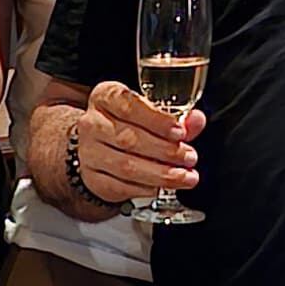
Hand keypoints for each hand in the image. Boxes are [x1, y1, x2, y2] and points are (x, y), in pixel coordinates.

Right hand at [70, 80, 198, 210]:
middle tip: (189, 157)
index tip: (180, 132)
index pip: (128, 106)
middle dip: (165, 150)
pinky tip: (161, 187)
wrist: (98, 145)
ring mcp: (88, 152)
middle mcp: (92, 123)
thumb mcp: (150, 113)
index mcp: (105, 97)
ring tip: (184, 176)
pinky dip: (145, 188)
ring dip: (160, 174)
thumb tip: (195, 120)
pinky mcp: (92, 177)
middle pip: (128, 138)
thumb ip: (176, 117)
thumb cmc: (127, 123)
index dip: (157, 120)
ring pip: (126, 166)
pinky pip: (120, 186)